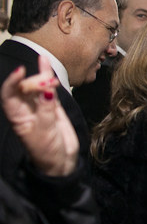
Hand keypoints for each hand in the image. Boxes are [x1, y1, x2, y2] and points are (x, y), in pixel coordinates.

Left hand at [1, 57, 78, 176]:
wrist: (61, 161)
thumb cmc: (47, 150)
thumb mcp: (45, 132)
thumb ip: (47, 110)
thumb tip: (48, 90)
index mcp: (17, 116)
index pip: (9, 95)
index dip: (12, 83)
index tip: (20, 71)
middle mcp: (25, 109)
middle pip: (24, 88)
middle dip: (34, 82)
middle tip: (48, 84)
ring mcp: (39, 106)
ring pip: (36, 86)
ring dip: (42, 78)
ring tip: (53, 79)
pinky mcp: (52, 106)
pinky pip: (49, 89)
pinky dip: (48, 76)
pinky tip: (45, 62)